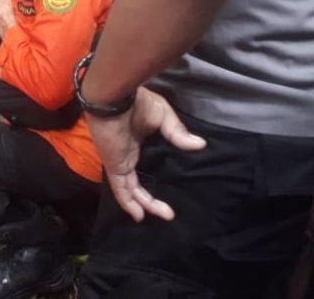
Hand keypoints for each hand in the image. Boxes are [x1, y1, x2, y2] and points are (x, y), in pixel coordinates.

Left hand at [84, 87, 205, 221]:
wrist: (114, 98)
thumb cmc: (138, 103)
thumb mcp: (163, 116)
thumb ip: (177, 133)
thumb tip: (200, 145)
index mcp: (138, 143)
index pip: (147, 165)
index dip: (157, 176)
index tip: (173, 186)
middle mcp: (128, 156)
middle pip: (138, 184)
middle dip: (152, 200)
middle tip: (170, 212)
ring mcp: (120, 163)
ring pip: (131, 191)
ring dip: (145, 204)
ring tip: (165, 214)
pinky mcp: (114, 166)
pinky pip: (120, 189)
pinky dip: (128, 203)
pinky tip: (139, 215)